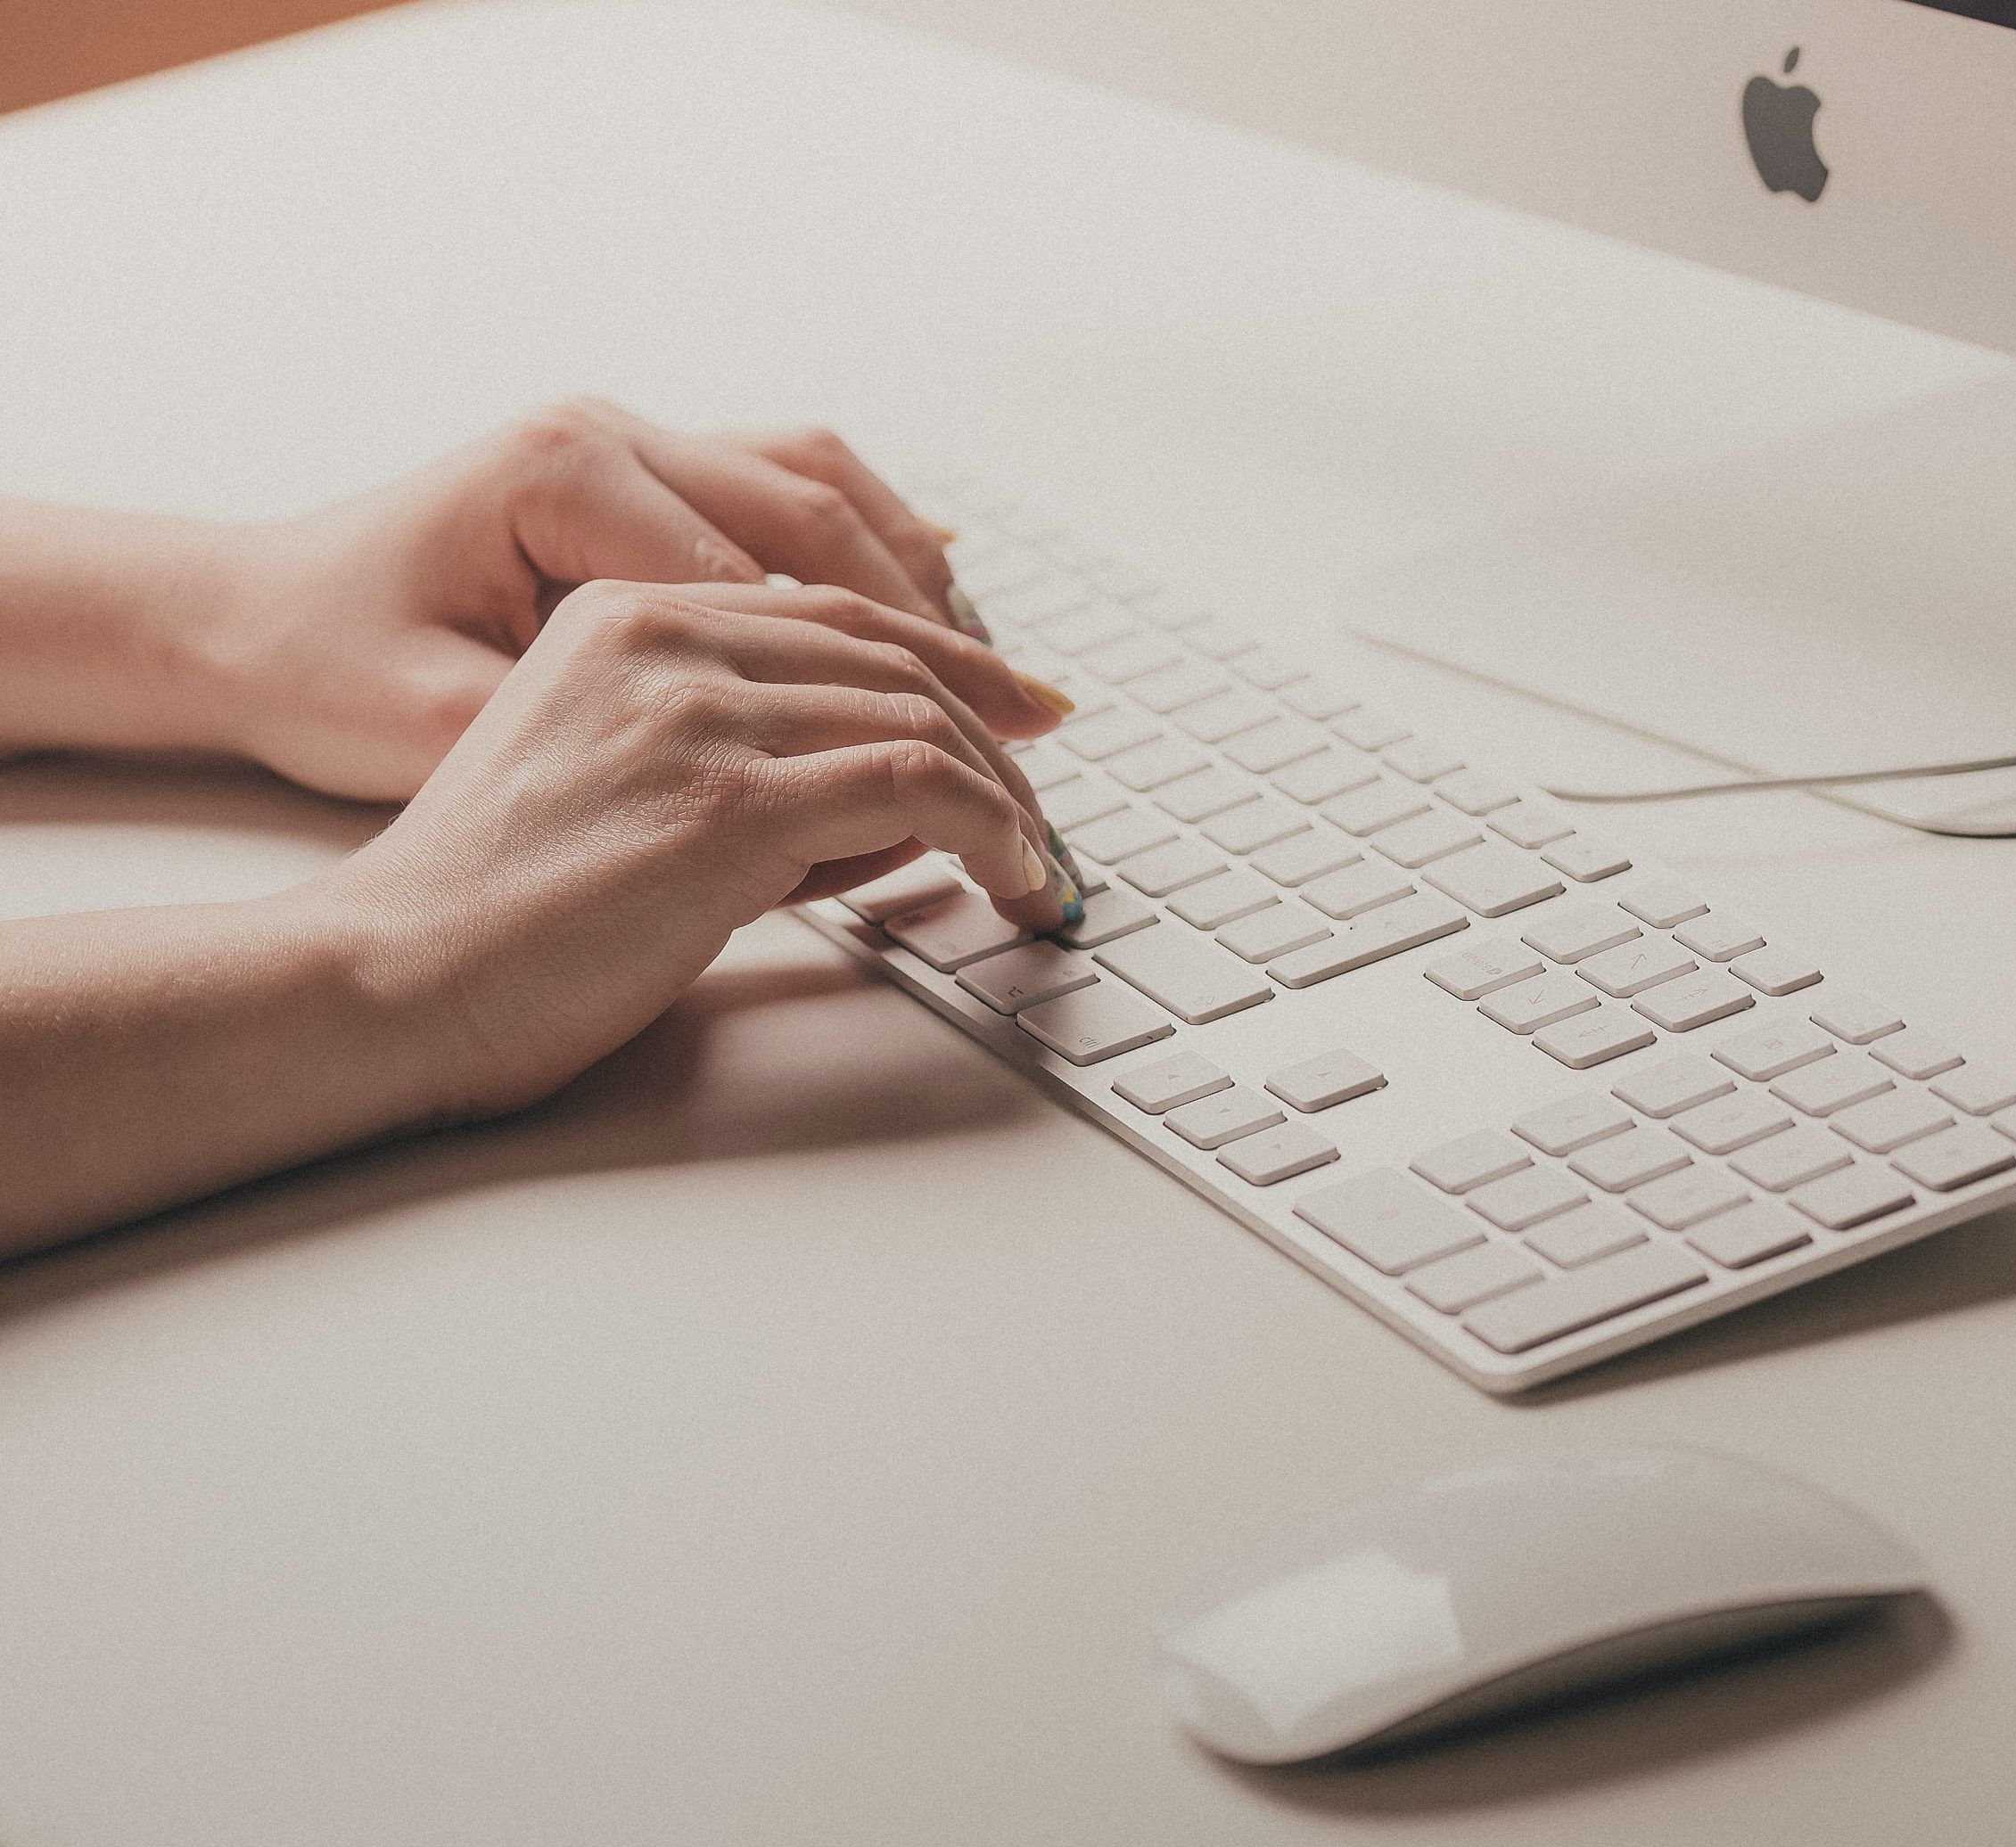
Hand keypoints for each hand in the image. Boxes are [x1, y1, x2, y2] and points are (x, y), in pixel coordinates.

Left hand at [202, 398, 1005, 800]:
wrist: (240, 615)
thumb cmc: (325, 674)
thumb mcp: (453, 730)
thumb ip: (623, 751)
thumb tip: (803, 806)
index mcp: (566, 476)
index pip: (774, 582)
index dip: (885, 685)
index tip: (965, 770)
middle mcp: (608, 432)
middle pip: (827, 517)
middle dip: (944, 630)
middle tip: (1036, 722)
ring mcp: (628, 435)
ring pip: (827, 483)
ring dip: (926, 579)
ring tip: (1002, 676)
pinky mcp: (639, 465)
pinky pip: (792, 483)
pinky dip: (876, 541)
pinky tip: (937, 605)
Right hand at [312, 578, 1074, 1119]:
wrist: (394, 975)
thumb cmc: (500, 912)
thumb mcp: (626, 786)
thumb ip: (752, 761)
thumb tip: (907, 796)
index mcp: (627, 617)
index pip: (837, 614)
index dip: (952, 659)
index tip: (1024, 710)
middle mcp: (664, 640)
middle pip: (891, 657)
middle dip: (997, 730)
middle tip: (1049, 804)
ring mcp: (696, 715)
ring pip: (917, 717)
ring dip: (1005, 796)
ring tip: (1037, 864)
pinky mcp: (725, 802)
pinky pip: (913, 786)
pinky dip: (990, 828)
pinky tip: (1011, 876)